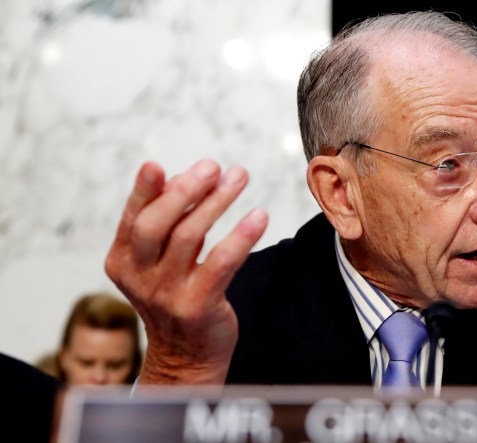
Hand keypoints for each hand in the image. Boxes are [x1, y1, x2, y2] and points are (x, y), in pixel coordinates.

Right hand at [105, 160, 267, 384]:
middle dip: (184, 191)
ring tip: (238, 177)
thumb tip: (181, 178)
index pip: (133, 216)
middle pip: (155, 224)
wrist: (187, 355)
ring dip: (217, 201)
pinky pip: (221, 263)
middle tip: (212, 166)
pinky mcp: (197, 305)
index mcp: (122, 259)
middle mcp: (139, 277)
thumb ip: (167, 222)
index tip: (156, 165)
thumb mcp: (160, 260)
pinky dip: (241, 236)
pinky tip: (259, 215)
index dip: (144, 190)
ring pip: (189, 237)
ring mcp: (167, 293)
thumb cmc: (176, 295)